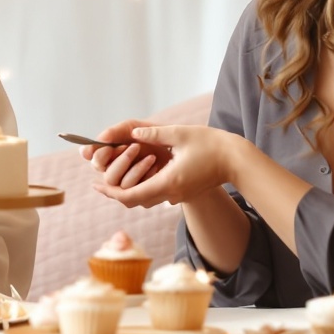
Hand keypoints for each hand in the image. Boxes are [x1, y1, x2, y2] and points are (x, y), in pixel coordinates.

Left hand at [94, 123, 241, 210]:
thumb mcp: (181, 134)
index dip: (111, 192)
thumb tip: (132, 132)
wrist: (236, 161)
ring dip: (130, 191)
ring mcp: (179, 196)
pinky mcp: (184, 193)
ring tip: (115, 178)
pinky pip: (158, 195)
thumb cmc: (211, 144)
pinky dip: (144, 188)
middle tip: (100, 182)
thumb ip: (154, 134)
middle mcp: (171, 194)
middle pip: (136, 201)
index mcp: (168, 182)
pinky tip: (138, 175)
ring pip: (146, 200)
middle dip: (116, 193)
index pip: (131, 196)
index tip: (96, 185)